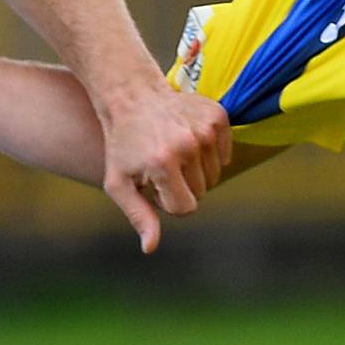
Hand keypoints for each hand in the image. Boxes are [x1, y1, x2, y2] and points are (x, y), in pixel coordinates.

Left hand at [98, 77, 232, 252]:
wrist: (133, 95)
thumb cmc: (122, 144)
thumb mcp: (119, 183)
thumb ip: (138, 216)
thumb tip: (150, 248)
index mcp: (162, 164)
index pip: (185, 209)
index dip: (169, 203)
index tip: (154, 186)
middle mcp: (188, 145)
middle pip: (202, 192)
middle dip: (182, 186)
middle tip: (161, 165)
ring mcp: (205, 129)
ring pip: (214, 175)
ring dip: (195, 170)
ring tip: (173, 150)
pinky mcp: (218, 116)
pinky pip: (224, 154)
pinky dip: (210, 153)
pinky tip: (187, 138)